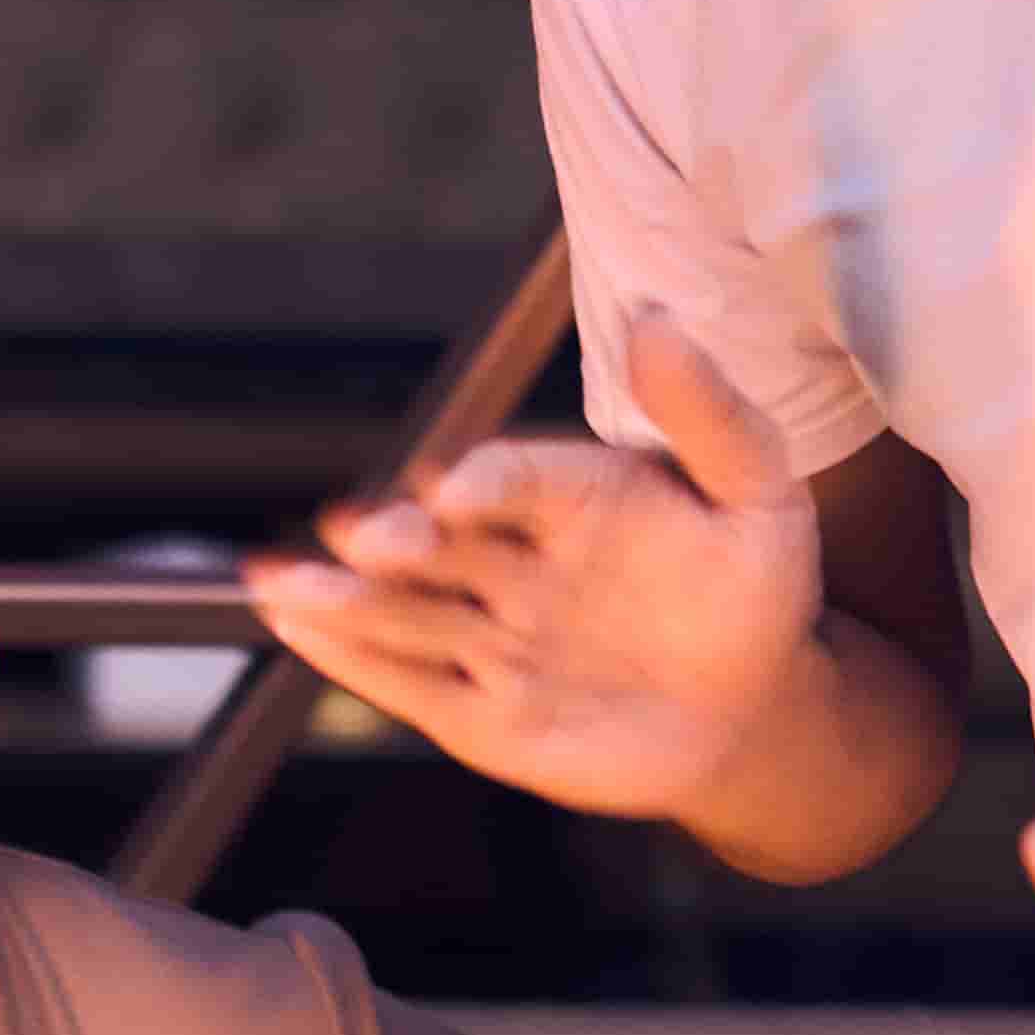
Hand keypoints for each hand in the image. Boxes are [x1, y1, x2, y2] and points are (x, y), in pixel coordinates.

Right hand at [235, 317, 822, 823]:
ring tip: (277, 583)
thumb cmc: (752, 589)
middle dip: (398, 540)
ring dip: (343, 598)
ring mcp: (491, 637)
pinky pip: (408, 682)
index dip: (486, 481)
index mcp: (573, 497)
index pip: (519, 479)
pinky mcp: (478, 713)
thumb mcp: (757, 492)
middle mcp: (515, 560)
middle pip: (444, 546)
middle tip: (363, 533)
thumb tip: (659, 321)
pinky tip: (290, 622)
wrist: (750, 710)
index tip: (453, 488)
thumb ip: (707, 414)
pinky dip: (350, 658)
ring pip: (407, 614)